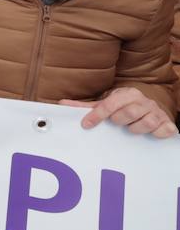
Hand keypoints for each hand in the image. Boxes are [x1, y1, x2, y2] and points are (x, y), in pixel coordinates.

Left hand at [61, 87, 178, 138]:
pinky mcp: (168, 123)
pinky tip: (151, 135)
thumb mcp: (106, 105)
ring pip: (147, 121)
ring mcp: (157, 112)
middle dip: (118, 120)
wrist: (152, 108)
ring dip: (135, 128)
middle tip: (116, 124)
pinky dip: (158, 133)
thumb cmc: (125, 108)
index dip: (97, 115)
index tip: (86, 125)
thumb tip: (61, 104)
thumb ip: (86, 107)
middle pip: (129, 111)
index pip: (109, 103)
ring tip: (130, 130)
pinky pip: (165, 129)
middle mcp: (143, 101)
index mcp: (127, 94)